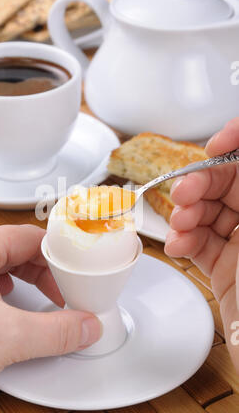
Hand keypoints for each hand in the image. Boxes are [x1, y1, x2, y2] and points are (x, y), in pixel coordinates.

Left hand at [0, 225, 100, 402]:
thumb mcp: (6, 338)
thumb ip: (57, 331)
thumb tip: (87, 326)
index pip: (30, 237)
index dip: (58, 255)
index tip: (75, 273)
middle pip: (13, 250)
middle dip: (42, 272)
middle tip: (60, 292)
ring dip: (20, 280)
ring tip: (36, 297)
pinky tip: (1, 306)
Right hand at [165, 118, 238, 373]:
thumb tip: (237, 150)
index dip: (236, 144)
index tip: (217, 143)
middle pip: (229, 183)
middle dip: (202, 182)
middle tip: (185, 192)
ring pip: (209, 212)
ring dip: (187, 213)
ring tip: (180, 223)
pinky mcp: (226, 269)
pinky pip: (198, 244)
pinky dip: (183, 241)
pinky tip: (179, 246)